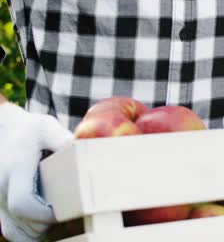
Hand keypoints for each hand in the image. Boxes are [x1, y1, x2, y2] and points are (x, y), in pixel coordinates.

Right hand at [0, 103, 72, 241]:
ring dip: (38, 231)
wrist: (3, 131)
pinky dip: (28, 233)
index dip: (45, 213)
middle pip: (22, 223)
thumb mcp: (45, 127)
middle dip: (47, 223)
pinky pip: (12, 231)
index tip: (65, 209)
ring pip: (15, 233)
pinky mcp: (0, 207)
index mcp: (14, 171)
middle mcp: (1, 189)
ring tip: (58, 218)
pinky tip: (46, 223)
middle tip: (69, 213)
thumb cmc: (28, 130)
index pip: (22, 203)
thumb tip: (80, 147)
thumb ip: (61, 137)